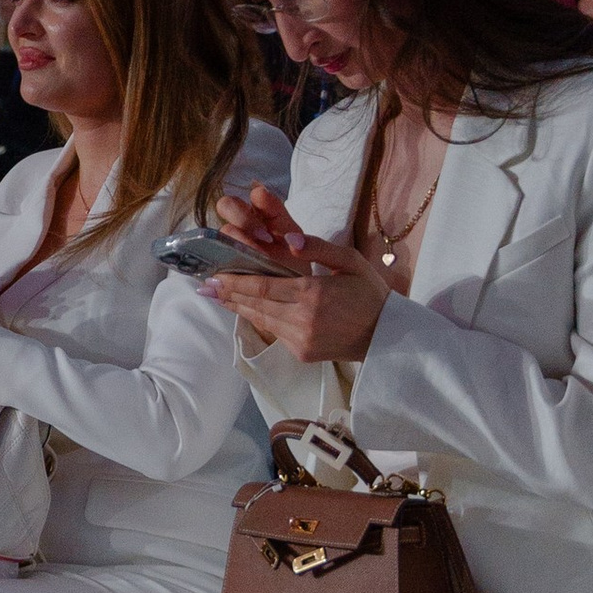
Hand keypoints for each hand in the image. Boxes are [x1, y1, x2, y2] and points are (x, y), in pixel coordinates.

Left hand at [204, 187, 388, 359]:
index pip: (263, 286)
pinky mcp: (301, 353)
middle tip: (204, 286)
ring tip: (217, 295)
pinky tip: (246, 308)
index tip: (214, 276)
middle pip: (255, 303)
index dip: (235, 282)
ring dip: (239, 307)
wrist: (387, 337)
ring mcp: (300, 340)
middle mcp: (302, 319)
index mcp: (313, 294)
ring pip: (261, 319)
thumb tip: (288, 238)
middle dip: (229, 294)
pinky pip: (274, 331)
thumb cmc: (370, 294)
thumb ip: (318, 246)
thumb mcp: (350, 261)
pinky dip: (259, 318)